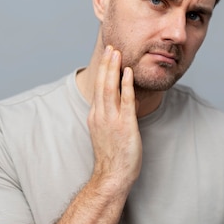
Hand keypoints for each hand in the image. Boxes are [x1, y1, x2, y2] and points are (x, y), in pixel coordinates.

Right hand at [87, 45, 141, 193]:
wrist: (112, 176)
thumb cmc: (112, 158)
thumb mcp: (106, 133)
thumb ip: (110, 117)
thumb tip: (120, 106)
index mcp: (96, 116)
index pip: (98, 88)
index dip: (103, 70)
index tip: (108, 56)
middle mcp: (101, 115)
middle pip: (102, 84)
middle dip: (107, 64)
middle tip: (111, 47)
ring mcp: (112, 120)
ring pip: (110, 88)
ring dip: (113, 69)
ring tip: (117, 53)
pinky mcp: (125, 125)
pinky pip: (126, 100)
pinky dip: (126, 84)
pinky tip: (127, 72)